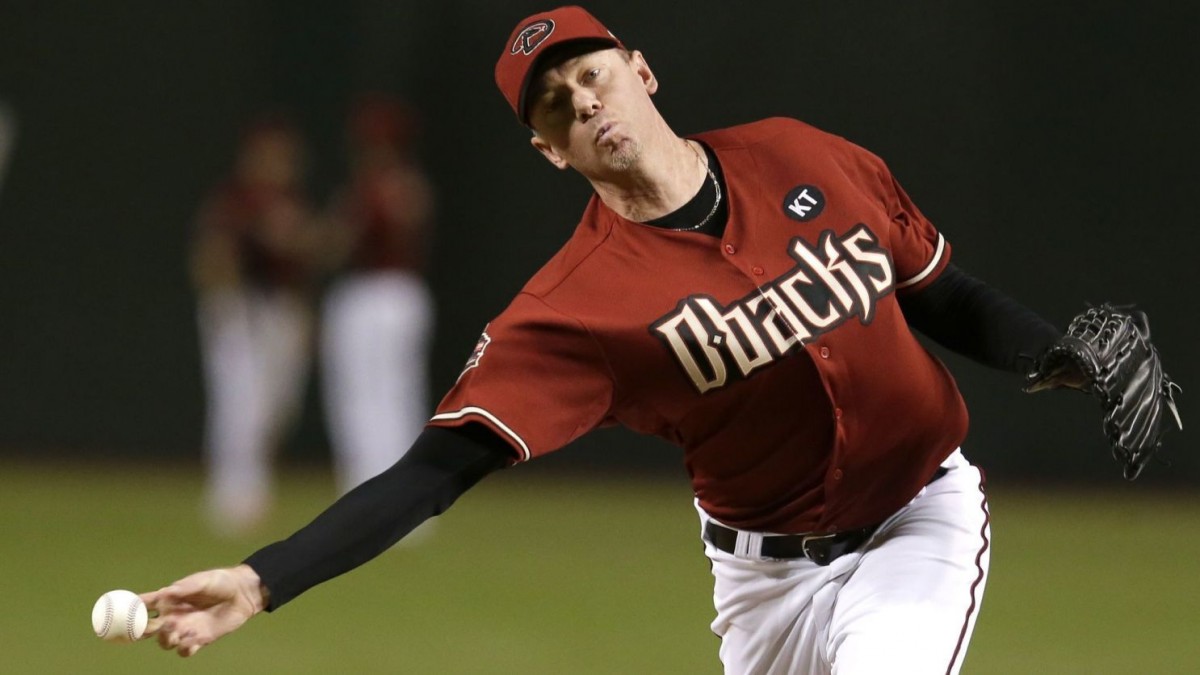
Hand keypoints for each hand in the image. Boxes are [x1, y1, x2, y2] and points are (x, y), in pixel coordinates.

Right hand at [141, 564, 267, 656]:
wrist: (243, 593)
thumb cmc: (221, 582)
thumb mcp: (203, 580)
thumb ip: (185, 588)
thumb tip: (165, 592)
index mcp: (169, 599)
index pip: (144, 605)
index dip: (130, 609)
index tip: (121, 612)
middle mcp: (173, 616)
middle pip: (148, 629)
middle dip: (143, 631)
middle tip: (153, 625)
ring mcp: (184, 629)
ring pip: (164, 643)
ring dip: (165, 639)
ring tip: (177, 629)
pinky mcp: (199, 639)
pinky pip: (184, 650)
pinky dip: (184, 648)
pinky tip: (192, 639)